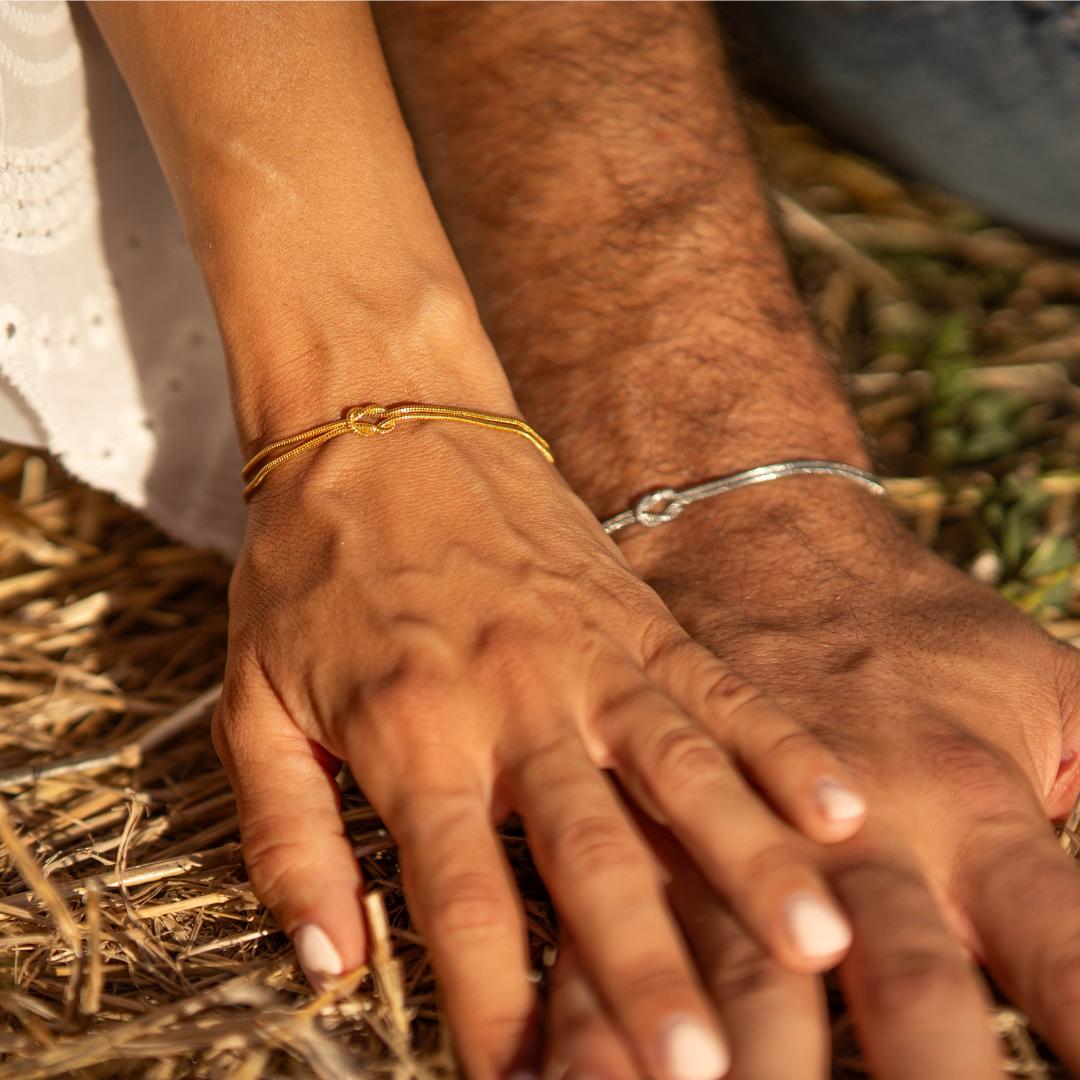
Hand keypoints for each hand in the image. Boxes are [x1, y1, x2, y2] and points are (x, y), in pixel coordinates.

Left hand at [212, 426, 865, 1079]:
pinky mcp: (635, 614)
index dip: (497, 1004)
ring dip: (748, 864)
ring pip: (681, 771)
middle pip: (588, 853)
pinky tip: (837, 807)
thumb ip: (286, 836)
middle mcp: (513, 700)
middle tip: (699, 1064)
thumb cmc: (310, 569)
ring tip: (815, 947)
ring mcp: (587, 653)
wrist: (382, 422)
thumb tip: (329, 965)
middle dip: (643, 967)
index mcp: (409, 732)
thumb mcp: (251, 703)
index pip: (460, 896)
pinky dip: (777, 748)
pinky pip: (717, 688)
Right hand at [617, 478, 1079, 1078]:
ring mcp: (743, 838)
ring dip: (749, 1065)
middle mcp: (860, 840)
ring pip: (752, 980)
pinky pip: (615, 934)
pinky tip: (559, 1072)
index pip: (1071, 955)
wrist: (752, 539)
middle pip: (919, 996)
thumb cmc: (912, 628)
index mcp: (974, 806)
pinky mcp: (647, 832)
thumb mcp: (1053, 689)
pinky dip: (597, 1016)